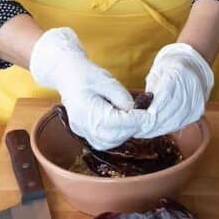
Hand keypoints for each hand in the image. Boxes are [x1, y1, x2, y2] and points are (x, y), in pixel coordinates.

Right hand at [29, 28, 144, 149]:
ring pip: (107, 143)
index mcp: (85, 109)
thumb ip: (123, 99)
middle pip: (111, 137)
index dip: (134, 121)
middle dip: (131, 129)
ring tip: (135, 119)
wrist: (68, 75)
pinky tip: (124, 124)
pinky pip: (102, 141)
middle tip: (145, 117)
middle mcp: (81, 124)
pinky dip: (116, 136)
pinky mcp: (83, 133)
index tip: (150, 116)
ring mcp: (80, 131)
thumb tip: (137, 113)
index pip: (114, 122)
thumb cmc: (88, 75)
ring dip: (124, 134)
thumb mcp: (109, 82)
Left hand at [138, 42, 214, 137]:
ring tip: (144, 133)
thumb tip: (139, 111)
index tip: (139, 121)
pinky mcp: (198, 110)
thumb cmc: (170, 68)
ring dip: (158, 129)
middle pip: (170, 111)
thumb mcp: (156, 74)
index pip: (164, 97)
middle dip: (152, 124)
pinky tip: (157, 130)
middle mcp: (190, 87)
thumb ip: (150, 91)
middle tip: (137, 131)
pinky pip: (181, 123)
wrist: (193, 66)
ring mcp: (196, 100)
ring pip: (175, 121)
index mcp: (178, 73)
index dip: (151, 111)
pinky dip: (168, 128)